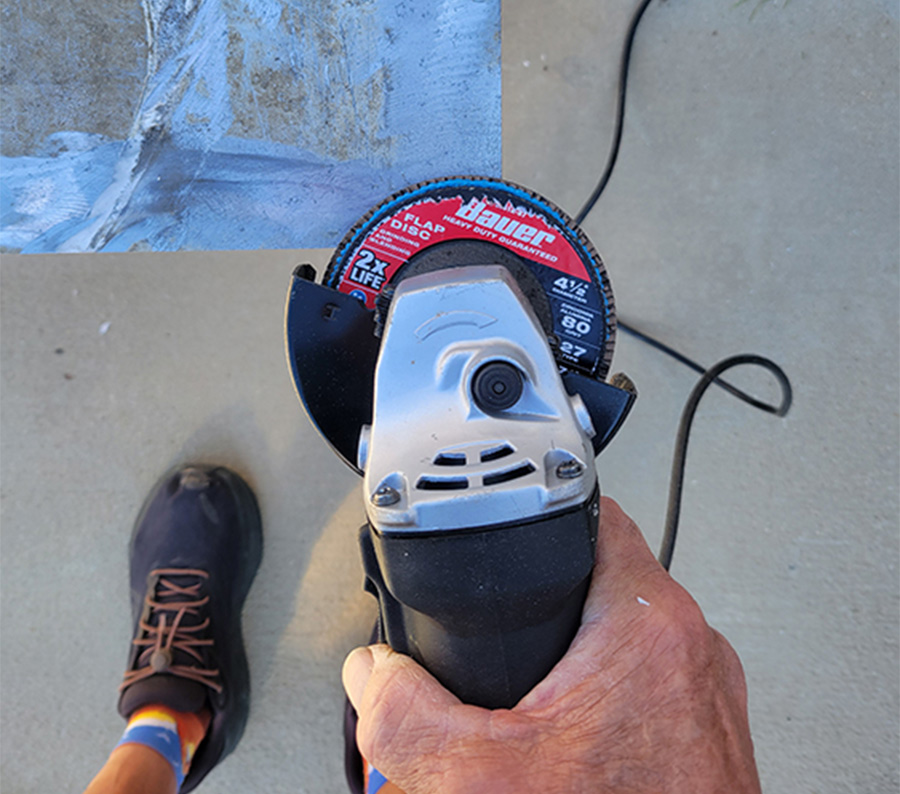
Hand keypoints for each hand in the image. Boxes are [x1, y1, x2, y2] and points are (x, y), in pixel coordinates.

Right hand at [342, 497, 761, 793]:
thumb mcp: (476, 779)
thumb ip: (405, 715)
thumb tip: (373, 678)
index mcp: (649, 630)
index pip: (600, 518)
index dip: (549, 507)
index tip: (524, 509)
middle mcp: (696, 654)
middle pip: (611, 577)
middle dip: (555, 590)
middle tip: (515, 601)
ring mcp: (709, 698)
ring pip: (633, 634)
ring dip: (583, 642)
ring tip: (536, 660)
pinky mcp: (709, 739)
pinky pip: (651, 685)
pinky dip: (608, 689)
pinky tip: (570, 720)